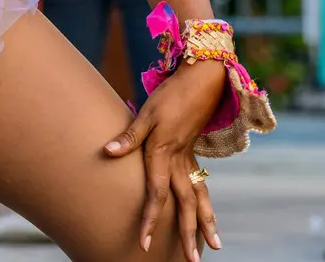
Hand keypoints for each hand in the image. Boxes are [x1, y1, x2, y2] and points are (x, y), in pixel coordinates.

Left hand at [104, 58, 224, 260]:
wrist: (202, 80)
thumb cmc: (170, 95)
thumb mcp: (147, 112)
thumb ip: (129, 136)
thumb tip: (108, 152)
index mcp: (164, 154)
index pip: (157, 195)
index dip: (150, 220)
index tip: (145, 244)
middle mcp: (180, 163)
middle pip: (186, 205)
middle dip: (189, 234)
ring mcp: (190, 160)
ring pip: (200, 198)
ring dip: (207, 223)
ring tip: (216, 247)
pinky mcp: (193, 155)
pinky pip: (201, 187)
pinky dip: (206, 206)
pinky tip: (208, 217)